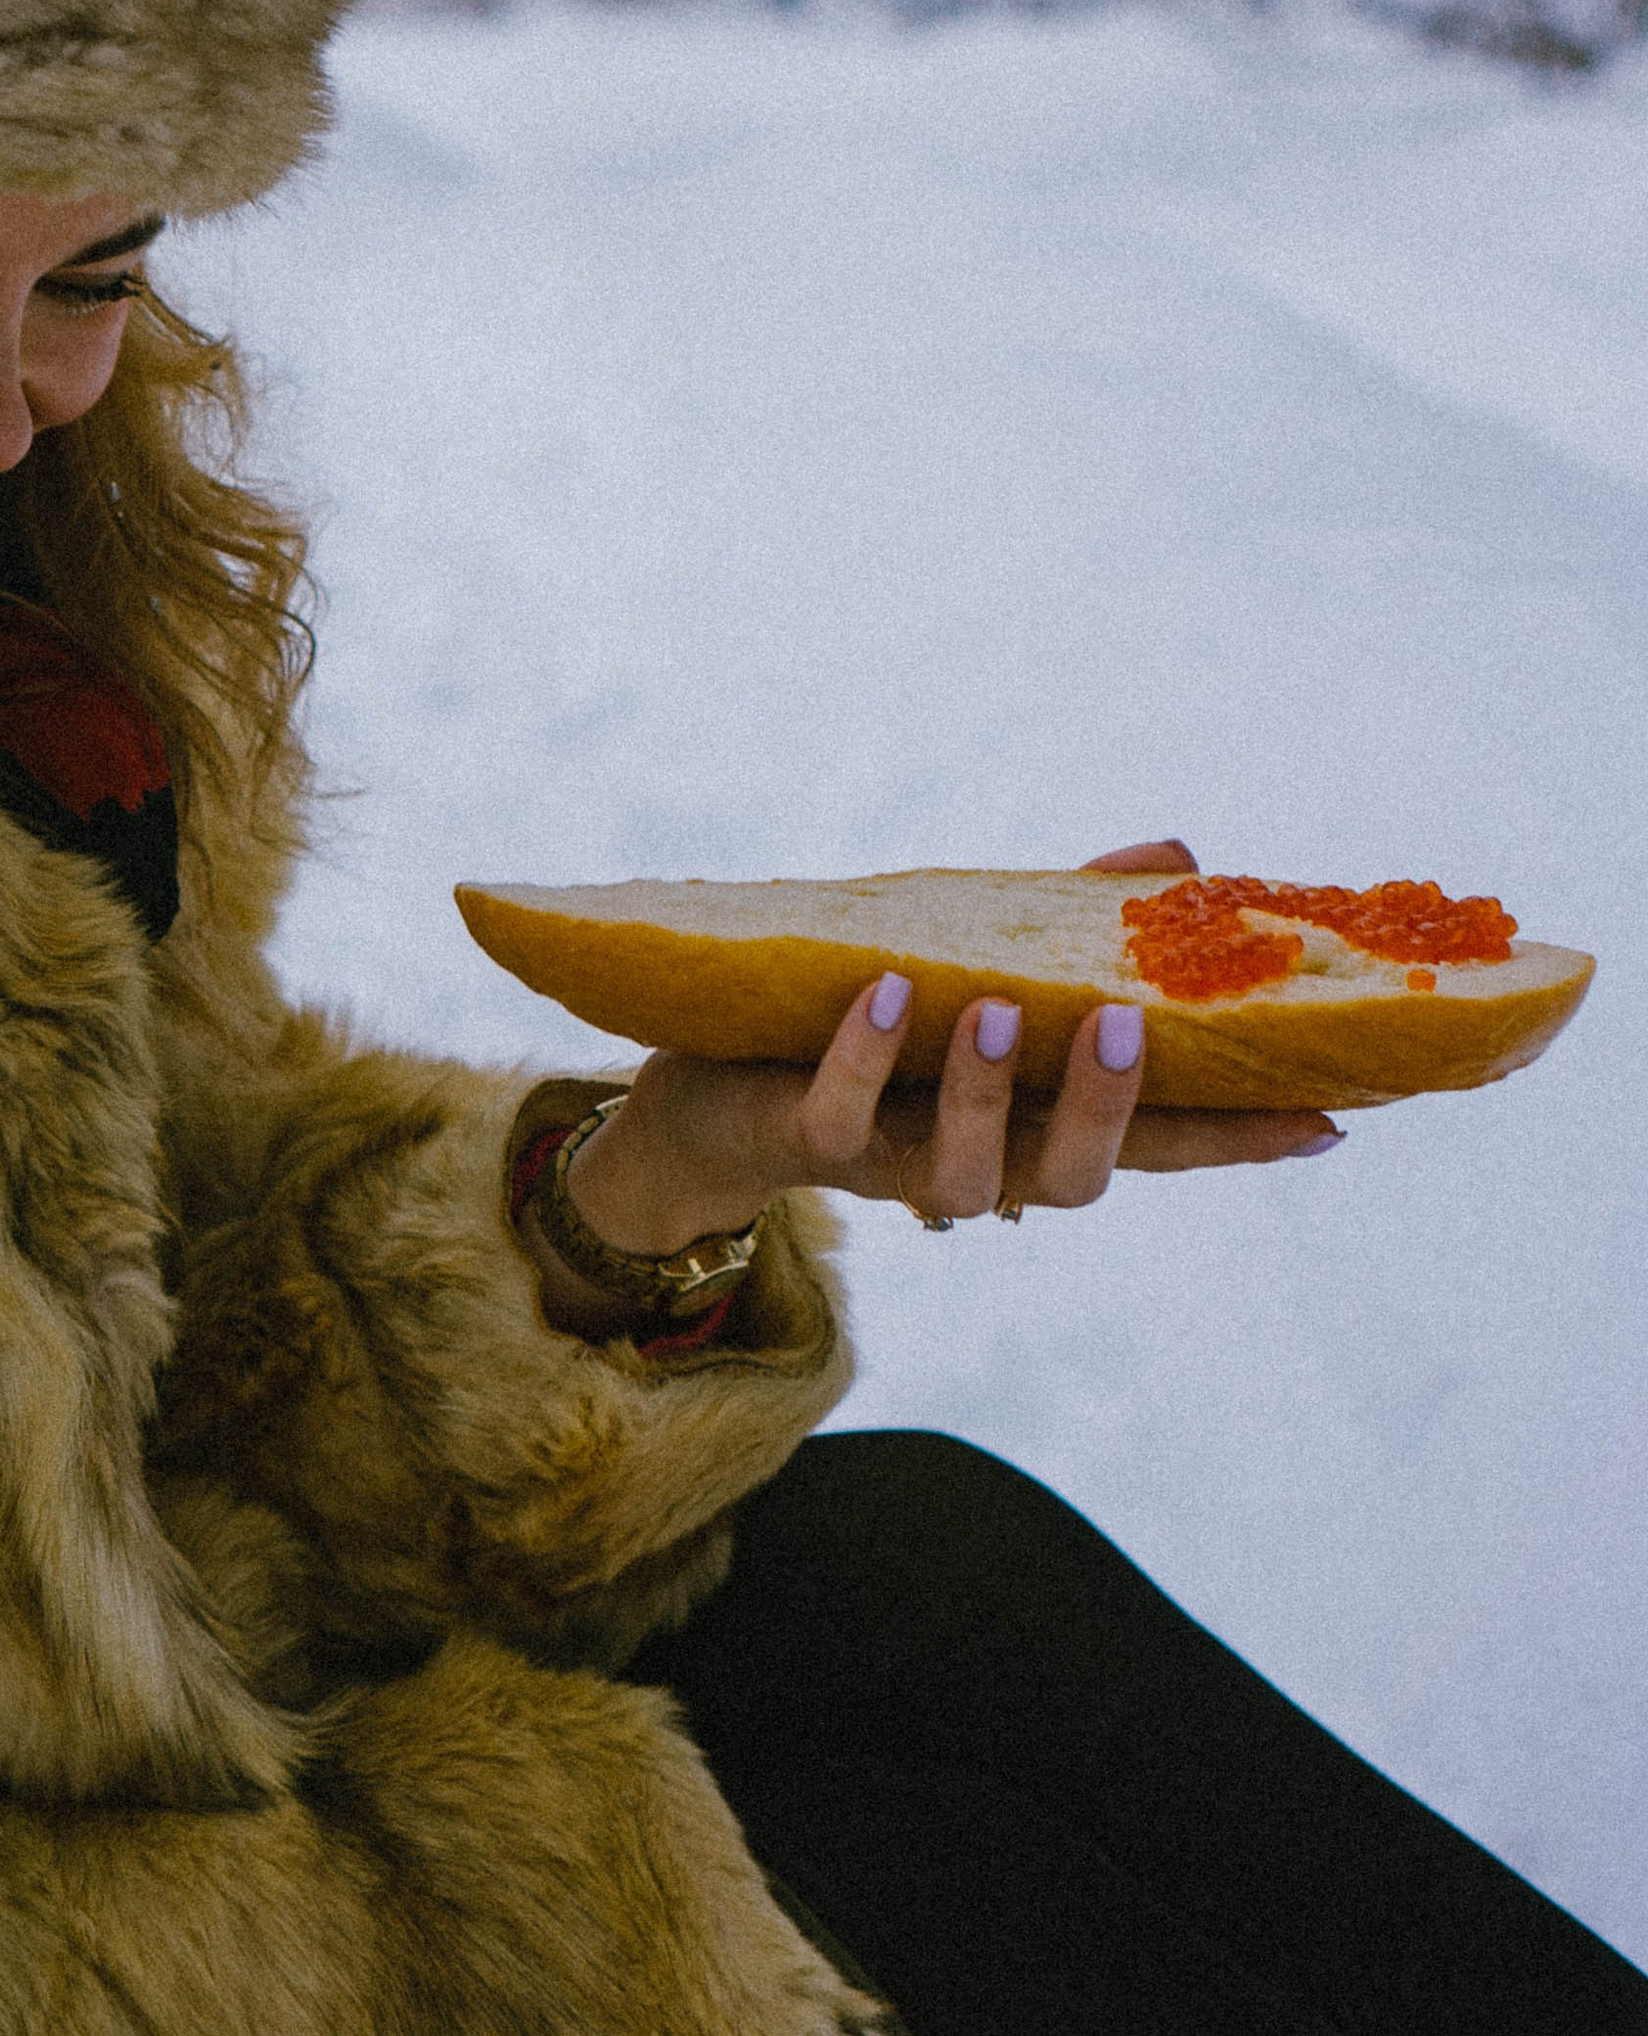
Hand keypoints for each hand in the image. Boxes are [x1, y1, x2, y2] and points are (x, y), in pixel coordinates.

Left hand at [554, 985, 1334, 1272]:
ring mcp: (890, 1162)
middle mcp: (979, 1159)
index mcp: (1033, 1119)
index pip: (1156, 1143)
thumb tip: (1182, 855)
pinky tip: (885, 991)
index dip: (1238, 1142)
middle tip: (1120, 1025)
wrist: (706, 1088)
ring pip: (962, 1174)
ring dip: (980, 1089)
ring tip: (987, 1004)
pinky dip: (866, 1057)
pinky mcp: (804, 1144)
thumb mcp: (977, 953)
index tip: (1329, 1122)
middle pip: (1072, 1180)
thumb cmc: (867, 1019)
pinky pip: (840, 1117)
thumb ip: (1071, 917)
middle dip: (1104, 1110)